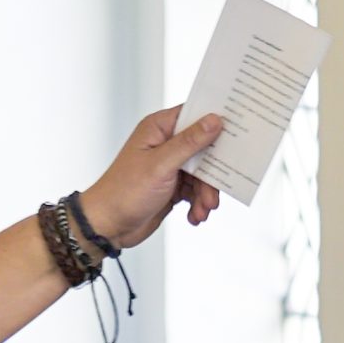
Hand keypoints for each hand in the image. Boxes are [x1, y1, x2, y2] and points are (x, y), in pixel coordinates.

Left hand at [79, 107, 226, 248]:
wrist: (108, 227)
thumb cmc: (125, 192)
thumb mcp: (161, 165)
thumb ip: (189, 143)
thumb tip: (214, 120)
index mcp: (159, 129)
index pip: (193, 115)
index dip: (214, 122)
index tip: (235, 132)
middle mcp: (165, 144)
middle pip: (203, 149)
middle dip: (212, 174)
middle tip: (214, 193)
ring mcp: (169, 166)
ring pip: (202, 174)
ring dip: (205, 194)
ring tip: (203, 211)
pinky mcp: (172, 187)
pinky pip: (195, 191)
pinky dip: (197, 204)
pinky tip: (193, 217)